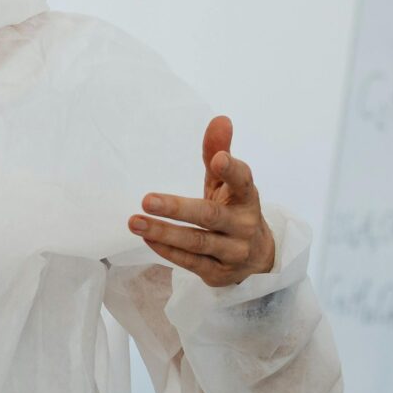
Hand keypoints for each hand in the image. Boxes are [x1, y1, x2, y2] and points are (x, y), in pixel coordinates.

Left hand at [130, 116, 277, 289]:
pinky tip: (147, 238)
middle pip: (210, 216)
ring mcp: (232, 252)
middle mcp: (243, 225)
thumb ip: (219, 152)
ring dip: (164, 232)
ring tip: (135, 222)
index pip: (242, 181)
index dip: (231, 170)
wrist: (258, 259)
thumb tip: (220, 119)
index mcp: (247, 198)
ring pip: (197, 242)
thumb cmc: (234, 211)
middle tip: (147, 199)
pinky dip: (167, 250)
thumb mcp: (228, 183)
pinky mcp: (218, 273)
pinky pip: (189, 262)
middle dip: (178, 208)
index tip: (217, 159)